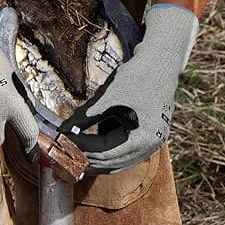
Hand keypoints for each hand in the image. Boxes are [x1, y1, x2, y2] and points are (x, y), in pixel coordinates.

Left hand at [62, 4, 197, 173]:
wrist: (161, 61)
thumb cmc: (138, 76)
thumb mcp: (108, 96)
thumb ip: (86, 116)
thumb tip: (64, 130)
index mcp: (143, 138)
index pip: (105, 152)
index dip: (81, 147)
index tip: (63, 140)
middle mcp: (151, 146)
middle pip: (112, 163)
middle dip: (87, 157)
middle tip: (65, 150)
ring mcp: (153, 143)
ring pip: (119, 160)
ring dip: (97, 155)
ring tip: (77, 146)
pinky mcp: (150, 136)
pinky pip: (126, 151)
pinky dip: (109, 147)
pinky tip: (95, 138)